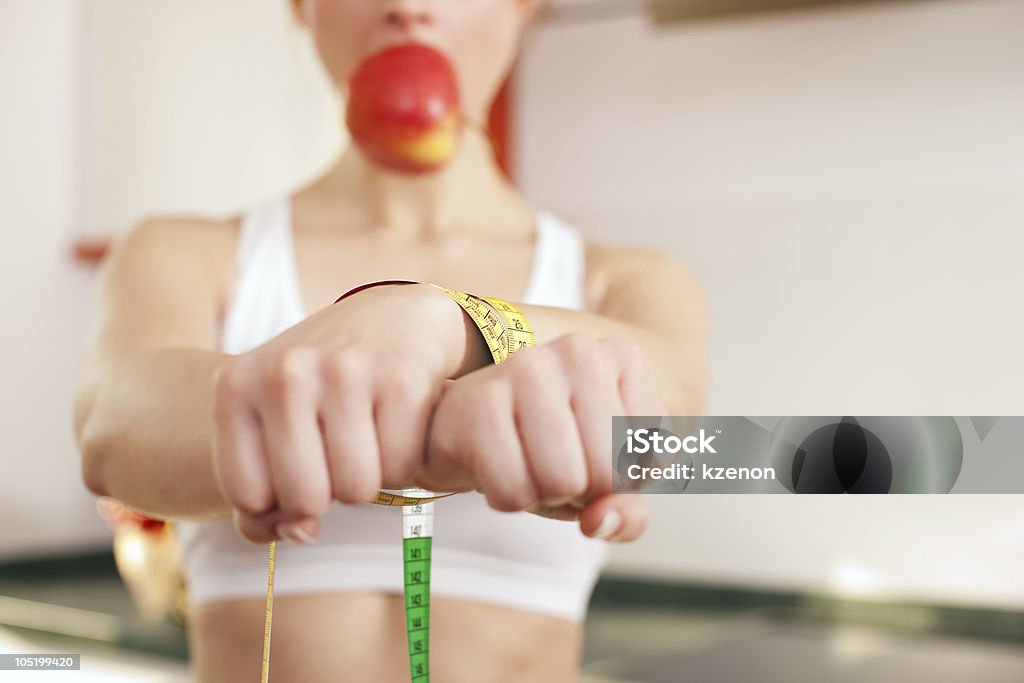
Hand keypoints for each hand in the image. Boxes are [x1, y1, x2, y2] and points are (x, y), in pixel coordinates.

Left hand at [211, 283, 462, 542]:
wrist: (393, 315)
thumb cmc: (323, 382)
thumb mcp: (271, 422)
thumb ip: (262, 497)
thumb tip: (301, 534)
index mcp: (236, 386)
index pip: (249, 498)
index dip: (280, 500)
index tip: (297, 468)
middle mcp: (285, 373)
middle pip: (306, 499)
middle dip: (329, 492)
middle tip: (337, 454)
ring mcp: (345, 372)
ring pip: (358, 490)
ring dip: (371, 478)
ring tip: (368, 438)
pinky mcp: (403, 379)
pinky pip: (403, 469)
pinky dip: (406, 461)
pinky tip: (398, 426)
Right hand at [418, 333, 664, 541]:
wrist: (465, 426)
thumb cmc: (546, 449)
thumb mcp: (603, 482)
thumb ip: (626, 511)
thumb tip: (600, 522)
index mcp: (618, 359)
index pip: (648, 461)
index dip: (616, 482)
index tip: (587, 456)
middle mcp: (576, 352)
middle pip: (606, 473)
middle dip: (579, 491)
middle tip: (551, 465)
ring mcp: (524, 367)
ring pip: (563, 481)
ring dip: (542, 495)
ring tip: (524, 463)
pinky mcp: (477, 401)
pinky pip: (515, 491)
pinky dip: (506, 499)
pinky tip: (494, 467)